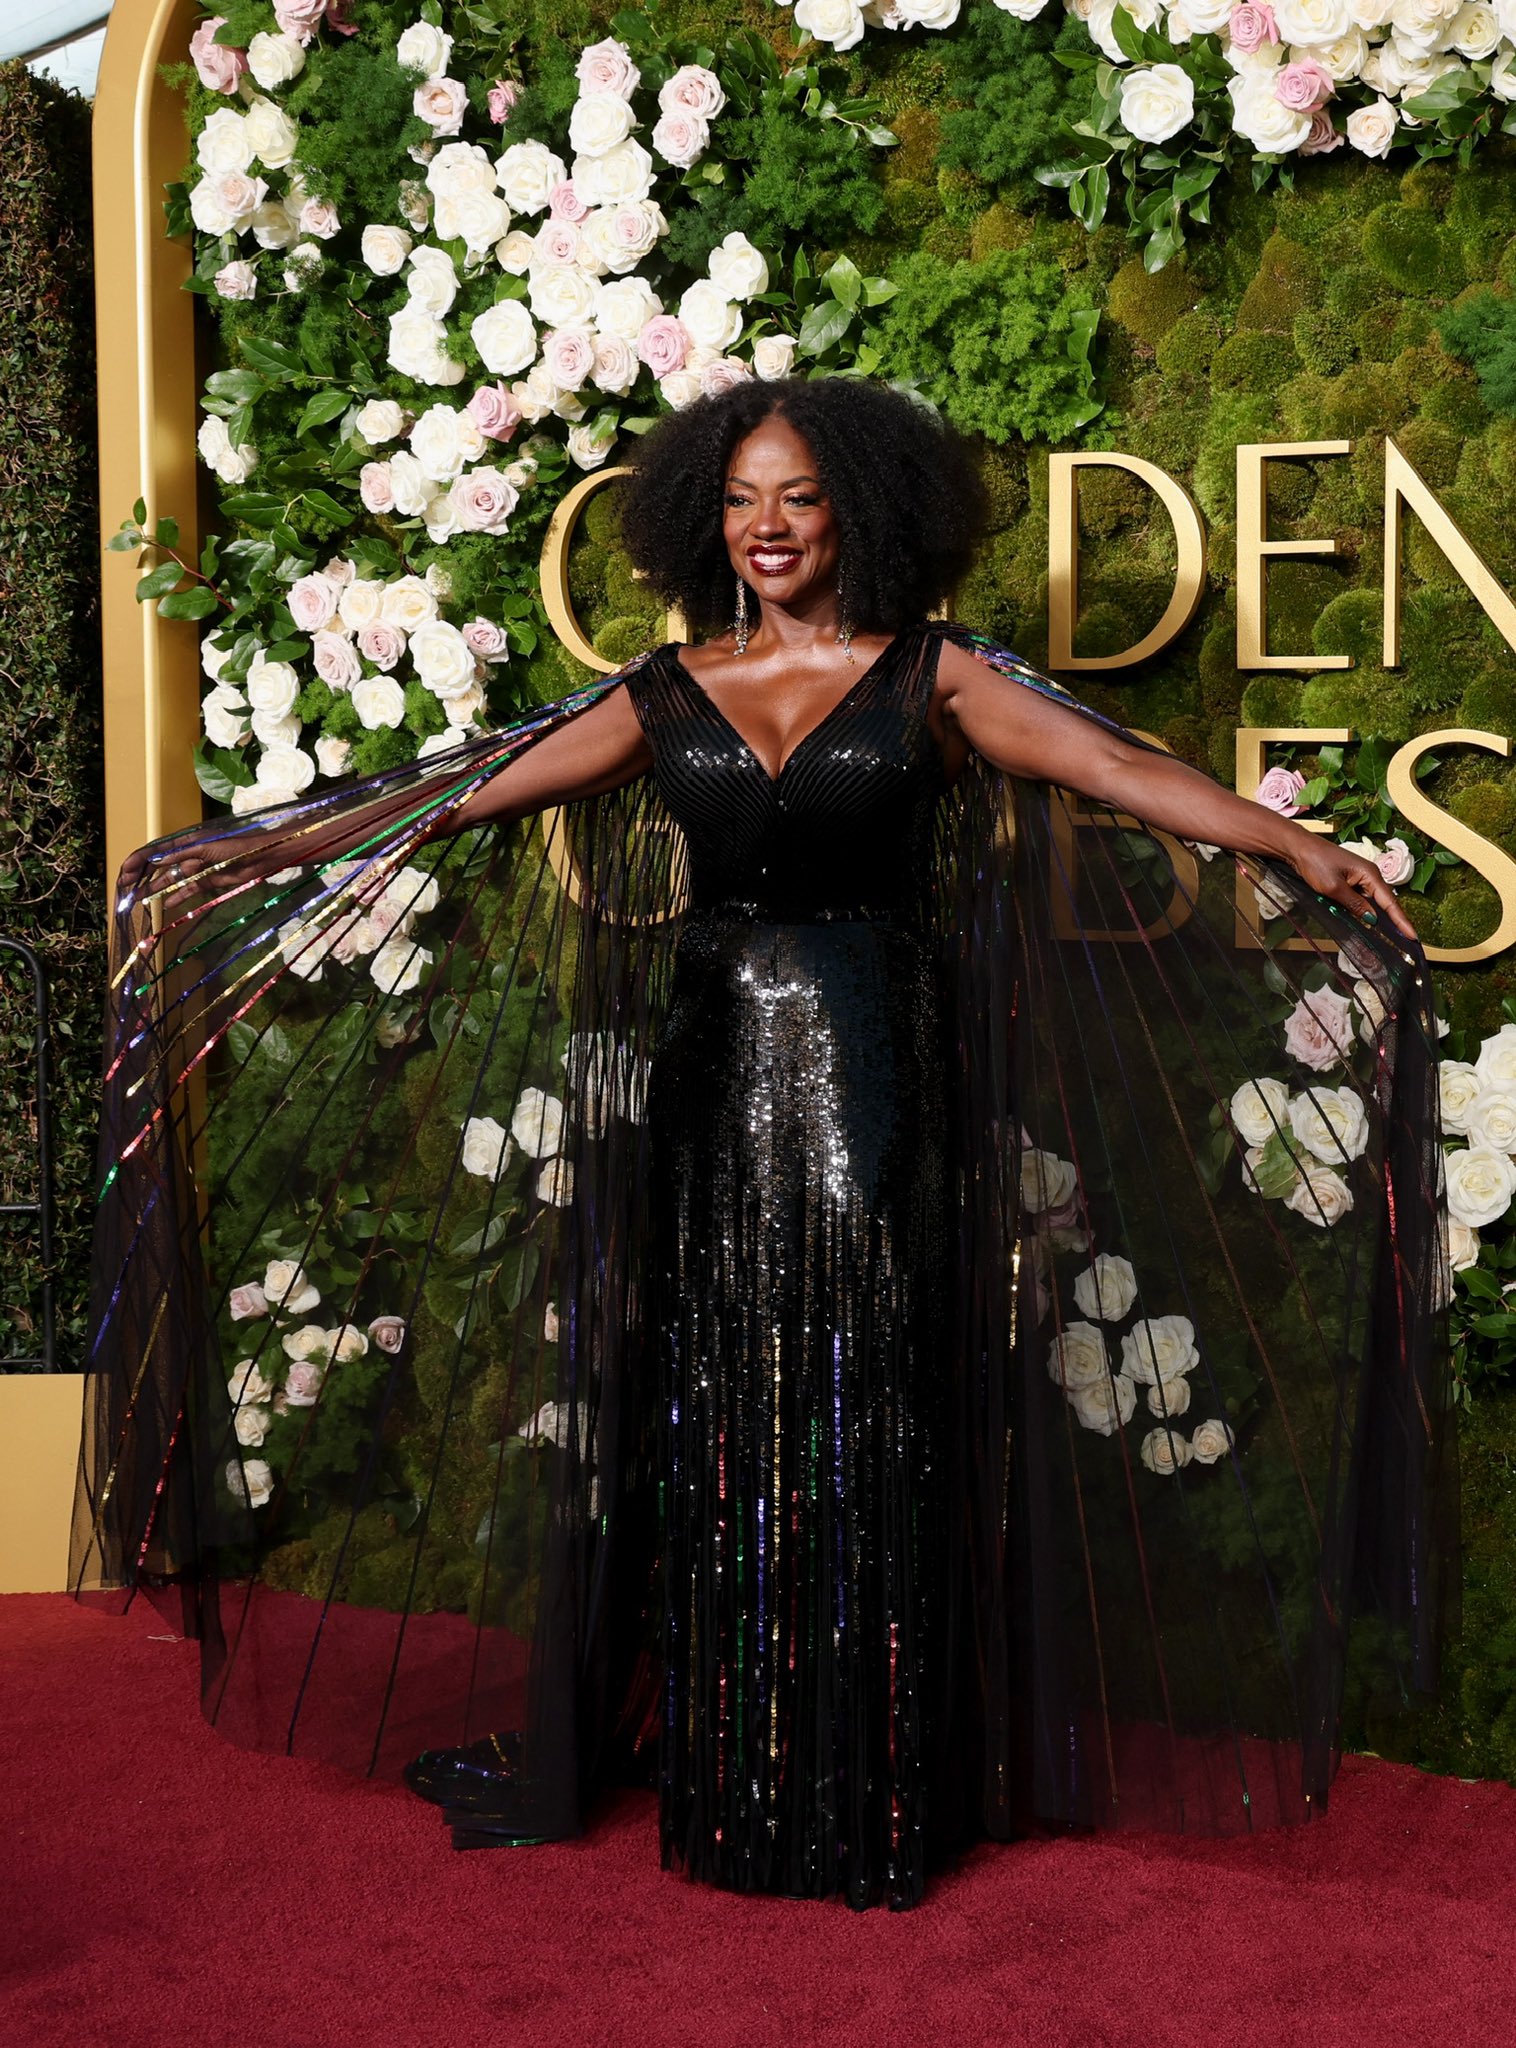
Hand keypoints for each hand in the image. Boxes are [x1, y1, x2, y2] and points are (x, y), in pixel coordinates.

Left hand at [1281, 832, 1417, 940]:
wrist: (1299, 848)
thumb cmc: (1315, 863)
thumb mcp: (1334, 888)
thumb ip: (1354, 905)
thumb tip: (1372, 920)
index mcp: (1370, 875)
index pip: (1390, 902)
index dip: (1401, 921)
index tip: (1413, 937)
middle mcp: (1370, 876)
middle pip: (1385, 904)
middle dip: (1394, 923)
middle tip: (1405, 944)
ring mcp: (1360, 878)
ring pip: (1373, 903)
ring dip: (1379, 919)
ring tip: (1391, 939)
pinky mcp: (1350, 881)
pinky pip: (1362, 900)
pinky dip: (1365, 912)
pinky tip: (1368, 924)